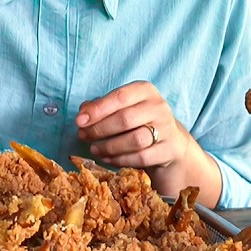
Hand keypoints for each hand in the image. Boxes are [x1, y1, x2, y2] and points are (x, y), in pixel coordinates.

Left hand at [76, 81, 193, 169]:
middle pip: (125, 119)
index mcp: (145, 91)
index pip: (120, 97)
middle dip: (99, 129)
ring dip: (109, 147)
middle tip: (83, 136)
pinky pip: (141, 158)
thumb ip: (102, 106)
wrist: (170, 141)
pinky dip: (121, 160)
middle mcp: (158, 107)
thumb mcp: (123, 107)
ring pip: (134, 140)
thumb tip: (83, 112)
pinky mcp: (168, 150)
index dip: (97, 110)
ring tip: (94, 148)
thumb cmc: (139, 120)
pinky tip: (108, 158)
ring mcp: (166, 129)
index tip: (79, 121)